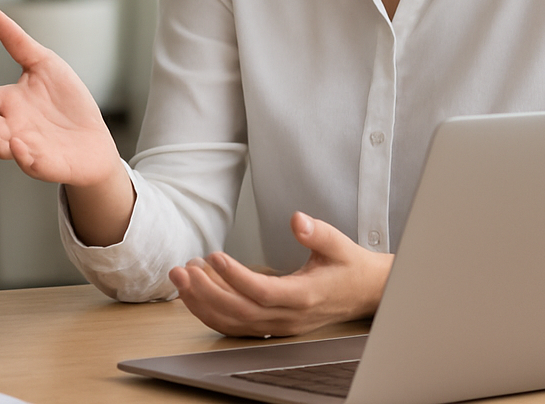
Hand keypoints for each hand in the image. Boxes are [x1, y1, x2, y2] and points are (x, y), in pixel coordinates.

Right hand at [0, 7, 134, 245]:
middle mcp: (11, 127)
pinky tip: (20, 146)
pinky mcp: (46, 164)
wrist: (95, 138)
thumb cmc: (67, 102)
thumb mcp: (43, 64)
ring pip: (1, 147)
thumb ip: (15, 41)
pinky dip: (23, 156)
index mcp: (8, 102)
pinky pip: (30, 163)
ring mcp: (26, 148)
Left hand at [169, 212, 392, 337]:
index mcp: (305, 296)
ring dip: (202, 303)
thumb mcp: (339, 244)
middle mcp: (289, 317)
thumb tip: (297, 220)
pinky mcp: (272, 325)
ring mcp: (279, 325)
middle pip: (240, 312)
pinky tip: (193, 292)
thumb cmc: (349, 266)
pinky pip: (236, 325)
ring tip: (181, 277)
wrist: (364, 293)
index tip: (214, 256)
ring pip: (234, 322)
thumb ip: (318, 233)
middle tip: (182, 268)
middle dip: (206, 292)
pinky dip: (211, 312)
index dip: (236, 277)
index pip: (264, 293)